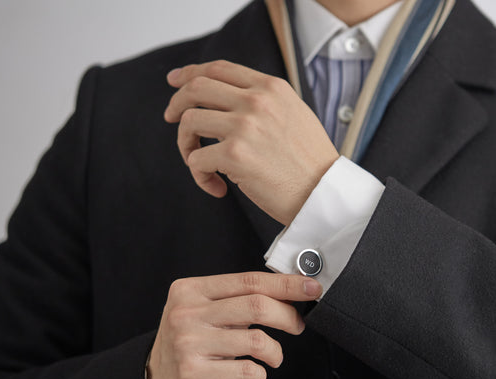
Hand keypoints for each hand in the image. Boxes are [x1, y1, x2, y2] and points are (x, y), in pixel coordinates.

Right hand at [147, 272, 322, 378]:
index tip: (311, 287)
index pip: (249, 280)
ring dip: (275, 351)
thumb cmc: (191, 343)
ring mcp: (187, 344)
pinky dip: (260, 374)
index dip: (286, 284)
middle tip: (298, 325)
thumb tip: (288, 291)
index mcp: (190, 290)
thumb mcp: (204, 312)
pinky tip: (254, 373)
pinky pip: (246, 371)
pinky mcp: (193, 374)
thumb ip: (237, 299)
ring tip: (273, 356)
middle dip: (288, 316)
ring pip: (256, 341)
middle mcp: (186, 313)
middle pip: (256, 305)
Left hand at [164, 60, 338, 225]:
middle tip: (171, 119)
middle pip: (195, 88)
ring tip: (200, 163)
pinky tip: (218, 187)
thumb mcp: (294, 114)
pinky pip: (196, 160)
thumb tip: (225, 98)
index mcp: (271, 87)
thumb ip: (264, 101)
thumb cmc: (310, 162)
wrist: (324, 193)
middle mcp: (256, 101)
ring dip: (186, 145)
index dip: (191, 73)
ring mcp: (244, 126)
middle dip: (176, 103)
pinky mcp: (234, 156)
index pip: (219, 68)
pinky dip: (200, 176)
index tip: (175, 81)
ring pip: (189, 122)